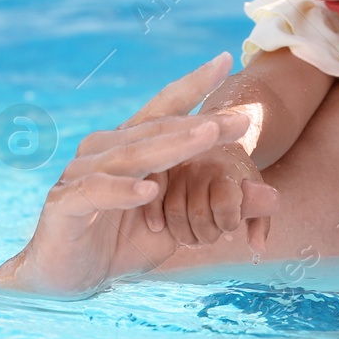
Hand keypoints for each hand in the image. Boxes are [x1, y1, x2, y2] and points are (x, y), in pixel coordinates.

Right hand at [0, 55, 277, 295]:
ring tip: (207, 136)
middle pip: (154, 131)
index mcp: (128, 148)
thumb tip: (274, 196)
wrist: (65, 280)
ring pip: (130, 155)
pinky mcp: (64, 205)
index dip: (193, 85)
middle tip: (239, 118)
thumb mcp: (180, 226)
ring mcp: (80, 175)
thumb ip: (219, 207)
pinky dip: (122, 190)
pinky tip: (148, 188)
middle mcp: (102, 151)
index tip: (226, 59)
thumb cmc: (122, 245)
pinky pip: (95, 192)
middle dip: (199, 123)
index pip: (163, 109)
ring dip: (170, 146)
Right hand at [143, 137, 271, 254]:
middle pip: (199, 213)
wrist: (212, 142)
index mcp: (226, 170)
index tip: (229, 222)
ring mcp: (175, 169)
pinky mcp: (157, 171)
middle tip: (210, 232)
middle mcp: (200, 166)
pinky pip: (151, 200)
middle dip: (207, 234)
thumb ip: (260, 220)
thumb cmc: (233, 176)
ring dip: (184, 233)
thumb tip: (258, 248)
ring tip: (192, 232)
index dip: (228, 222)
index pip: (225, 204)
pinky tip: (160, 227)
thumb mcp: (254, 195)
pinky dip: (155, 218)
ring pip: (174, 213)